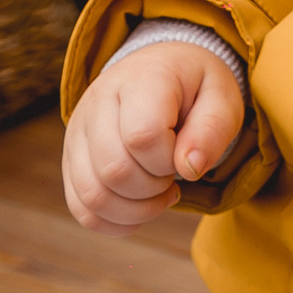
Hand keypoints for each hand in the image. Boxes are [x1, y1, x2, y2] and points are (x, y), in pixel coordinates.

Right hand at [63, 40, 245, 230]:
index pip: (142, 136)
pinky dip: (116, 221)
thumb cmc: (195, 88)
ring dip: (135, 209)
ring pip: (92, 195)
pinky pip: (82, 209)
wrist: (160, 71)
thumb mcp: (222, 97)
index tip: (184, 153)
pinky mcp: (71, 158)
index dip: (169, 161)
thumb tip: (190, 169)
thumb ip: (212, 130)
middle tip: (172, 174)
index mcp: (141, 78)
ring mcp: (78, 131)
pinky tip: (141, 206)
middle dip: (153, 189)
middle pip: (114, 170)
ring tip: (159, 191)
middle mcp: (98, 101)